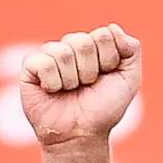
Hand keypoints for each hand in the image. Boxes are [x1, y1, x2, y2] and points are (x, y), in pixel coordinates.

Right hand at [18, 25, 142, 149]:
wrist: (81, 136)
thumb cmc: (103, 110)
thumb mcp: (129, 80)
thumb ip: (131, 50)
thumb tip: (112, 27)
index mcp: (93, 46)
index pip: (103, 35)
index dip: (108, 61)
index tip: (105, 78)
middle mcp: (70, 47)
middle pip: (83, 41)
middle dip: (90, 71)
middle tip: (87, 87)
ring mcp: (49, 56)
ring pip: (63, 52)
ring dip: (72, 79)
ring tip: (70, 91)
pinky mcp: (30, 68)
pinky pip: (44, 63)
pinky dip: (54, 83)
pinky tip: (53, 91)